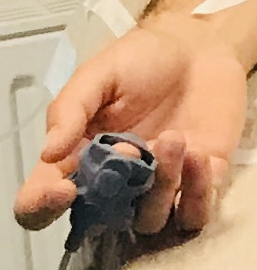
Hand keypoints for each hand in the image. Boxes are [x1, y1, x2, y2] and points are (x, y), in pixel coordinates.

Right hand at [15, 22, 249, 238]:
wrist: (200, 47)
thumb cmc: (141, 60)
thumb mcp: (97, 76)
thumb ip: (70, 111)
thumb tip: (48, 152)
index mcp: (76, 159)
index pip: (42, 202)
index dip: (42, 207)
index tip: (63, 189)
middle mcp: (114, 182)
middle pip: (99, 222)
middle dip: (113, 196)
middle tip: (131, 148)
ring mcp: (158, 187)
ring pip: (150, 221)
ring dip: (160, 190)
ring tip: (173, 138)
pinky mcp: (201, 182)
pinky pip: (196, 214)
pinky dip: (198, 194)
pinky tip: (199, 154)